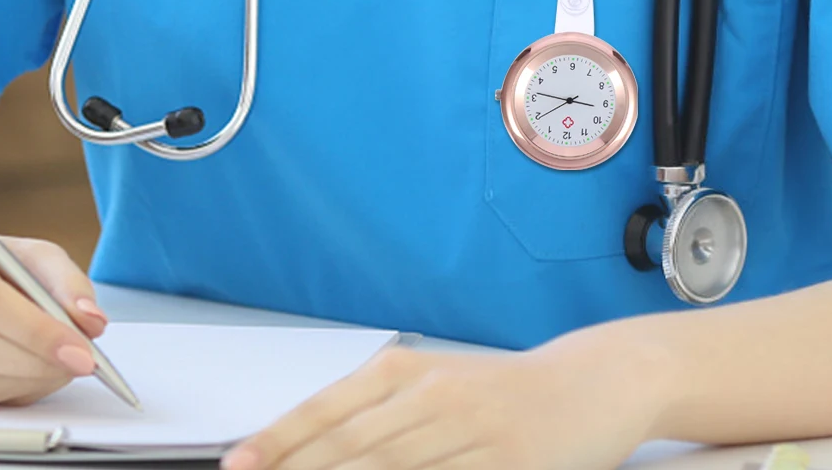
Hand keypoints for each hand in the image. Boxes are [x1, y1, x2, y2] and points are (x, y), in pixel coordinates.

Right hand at [0, 218, 107, 405]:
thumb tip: (91, 321)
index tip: (79, 347)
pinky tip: (37, 375)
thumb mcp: (26, 250)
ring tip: (65, 367)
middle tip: (81, 362)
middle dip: (37, 360)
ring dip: (28, 380)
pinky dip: (12, 390)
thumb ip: (64, 280)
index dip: (34, 328)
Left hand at [218, 338, 654, 469]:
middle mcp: (436, 397)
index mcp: (409, 370)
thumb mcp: (436, 386)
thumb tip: (311, 452)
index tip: (239, 465)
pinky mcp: (511, 467)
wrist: (591, 383)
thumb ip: (378, 418)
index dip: (281, 439)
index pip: (330, 410)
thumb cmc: (501, 391)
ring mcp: (474, 435)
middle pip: (354, 450)